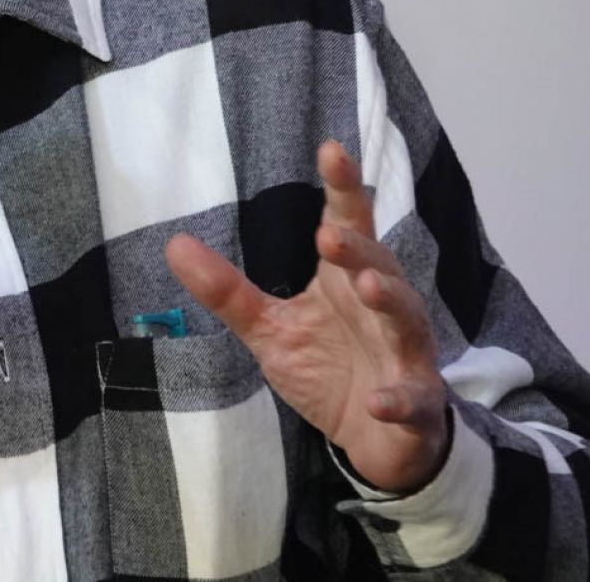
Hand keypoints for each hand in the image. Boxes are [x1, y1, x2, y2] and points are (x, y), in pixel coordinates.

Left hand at [164, 140, 448, 492]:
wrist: (378, 440)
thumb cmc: (328, 370)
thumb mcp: (270, 330)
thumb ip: (228, 291)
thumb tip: (173, 243)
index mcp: (346, 281)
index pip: (348, 224)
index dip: (343, 188)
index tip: (330, 149)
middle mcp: (382, 307)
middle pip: (377, 265)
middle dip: (357, 248)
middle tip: (327, 234)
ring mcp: (405, 353)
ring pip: (406, 319)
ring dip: (390, 302)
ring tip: (367, 287)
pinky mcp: (415, 402)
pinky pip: (412, 397)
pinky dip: (400, 398)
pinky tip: (382, 401)